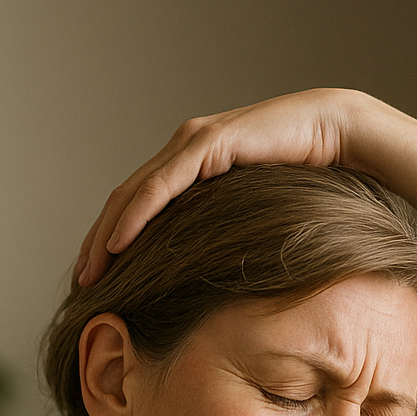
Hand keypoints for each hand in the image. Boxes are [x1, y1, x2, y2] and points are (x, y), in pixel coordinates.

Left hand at [75, 88, 377, 285]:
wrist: (333, 133)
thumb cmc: (302, 176)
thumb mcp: (252, 212)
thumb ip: (227, 229)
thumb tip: (216, 273)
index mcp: (188, 164)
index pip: (137, 204)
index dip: (112, 239)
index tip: (100, 277)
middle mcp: (182, 149)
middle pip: (125, 200)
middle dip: (99, 242)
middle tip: (83, 282)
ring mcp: (191, 143)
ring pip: (134, 195)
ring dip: (107, 235)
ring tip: (92, 270)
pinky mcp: (206, 145)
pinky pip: (161, 187)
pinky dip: (136, 216)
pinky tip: (118, 243)